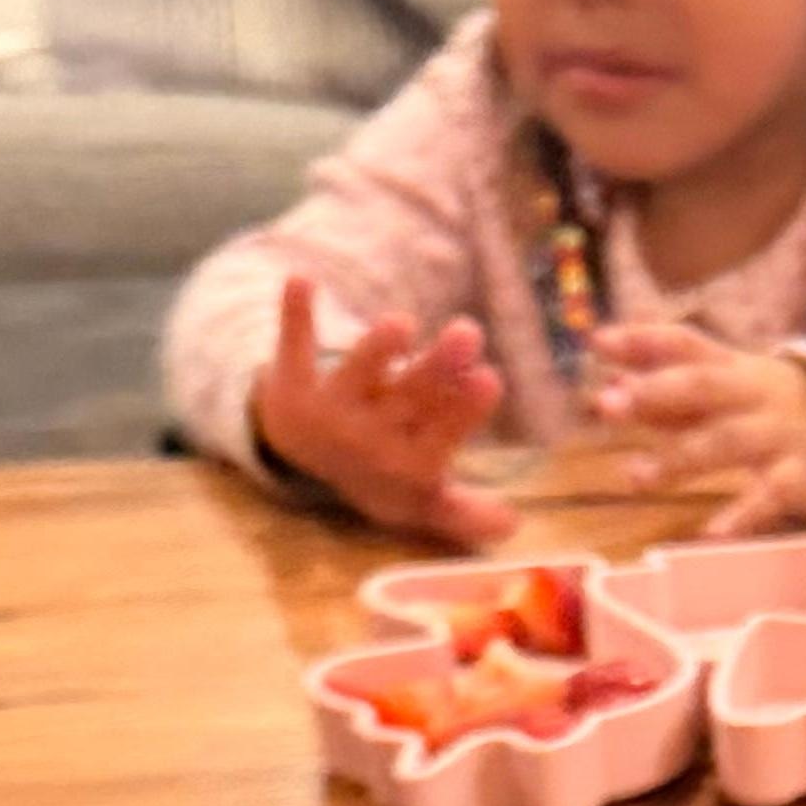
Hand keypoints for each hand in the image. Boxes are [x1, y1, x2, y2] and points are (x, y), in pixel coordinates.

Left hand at [250, 276, 512, 546]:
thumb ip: (465, 512)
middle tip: (466, 333)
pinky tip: (301, 280)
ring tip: (399, 325)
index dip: (465, 410)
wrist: (299, 454)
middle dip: (437, 367)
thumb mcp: (423, 500)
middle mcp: (369, 439)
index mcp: (408, 463)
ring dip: (375, 351)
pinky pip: (295, 349)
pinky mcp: (293, 383)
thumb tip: (512, 525)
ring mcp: (331, 410)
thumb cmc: (381, 470)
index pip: (442, 434)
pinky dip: (295, 317)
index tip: (490, 378)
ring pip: (358, 377)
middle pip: (409, 398)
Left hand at [588, 320, 805, 535]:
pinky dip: (742, 515)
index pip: (684, 344)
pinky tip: (712, 534)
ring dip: (680, 458)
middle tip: (608, 405)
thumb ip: (666, 395)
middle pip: (703, 385)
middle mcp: (753, 394)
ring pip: (728, 441)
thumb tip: (608, 388)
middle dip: (655, 392)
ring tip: (635, 477)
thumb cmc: (763, 412)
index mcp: (730, 368)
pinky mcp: (799, 476)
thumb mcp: (721, 393)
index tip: (598, 342)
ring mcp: (777, 434)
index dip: (642, 341)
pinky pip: (770, 495)